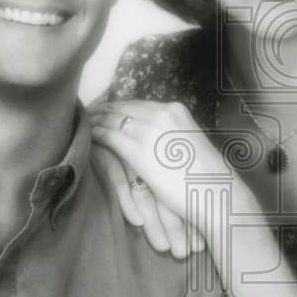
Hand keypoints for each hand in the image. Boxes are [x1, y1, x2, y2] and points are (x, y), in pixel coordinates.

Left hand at [88, 99, 238, 242]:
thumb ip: (169, 135)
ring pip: (112, 118)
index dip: (118, 107)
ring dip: (95, 120)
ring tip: (82, 123)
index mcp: (175, 110)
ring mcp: (149, 130)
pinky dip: (95, 134)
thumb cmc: (205, 175)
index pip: (138, 104)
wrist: (214, 192)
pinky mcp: (138, 150)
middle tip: (85, 113)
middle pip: (122, 107)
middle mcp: (161, 113)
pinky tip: (87, 137)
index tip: (104, 110)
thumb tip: (155, 140)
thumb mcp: (188, 143)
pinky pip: (109, 135)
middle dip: (102, 109)